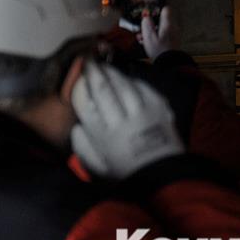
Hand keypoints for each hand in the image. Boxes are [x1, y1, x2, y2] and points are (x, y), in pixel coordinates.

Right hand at [71, 61, 184, 179]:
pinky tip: (129, 80)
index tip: (77, 77)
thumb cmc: (127, 173)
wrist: (163, 176)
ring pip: (125, 86)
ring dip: (114, 74)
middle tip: (89, 63)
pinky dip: (135, 82)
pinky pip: (146, 90)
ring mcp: (144, 114)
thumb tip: (76, 127)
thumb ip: (83, 148)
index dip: (81, 87)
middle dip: (95, 73)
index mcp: (105, 137)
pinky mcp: (161, 110)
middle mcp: (123, 122)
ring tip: (106, 67)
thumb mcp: (97, 169)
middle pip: (105, 90)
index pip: (87, 105)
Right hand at [139, 6, 178, 60]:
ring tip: (142, 37)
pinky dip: (155, 36)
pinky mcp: (172, 41)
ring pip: (161, 27)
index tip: (149, 14)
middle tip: (143, 28)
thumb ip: (146, 24)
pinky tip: (147, 43)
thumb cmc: (159, 50)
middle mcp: (173, 27)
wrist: (169, 64)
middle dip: (151, 22)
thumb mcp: (149, 36)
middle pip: (163, 19)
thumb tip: (146, 16)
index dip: (157, 10)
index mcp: (168, 24)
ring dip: (152, 30)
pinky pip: (163, 34)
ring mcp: (174, 34)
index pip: (166, 9)